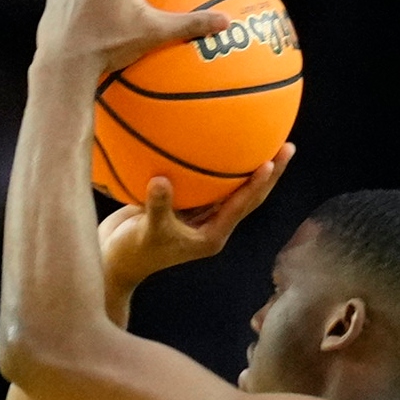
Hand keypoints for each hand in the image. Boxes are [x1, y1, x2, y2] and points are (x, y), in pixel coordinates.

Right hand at [102, 143, 291, 262]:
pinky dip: (214, 165)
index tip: (270, 164)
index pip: (241, 207)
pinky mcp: (184, 206)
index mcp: (211, 236)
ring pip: (231, 188)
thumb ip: (157, 206)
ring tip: (264, 138)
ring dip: (248, 166)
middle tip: (287, 146)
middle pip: (248, 196)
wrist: (113, 261)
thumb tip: (161, 179)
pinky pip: (205, 182)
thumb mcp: (145, 231)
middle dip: (270, 173)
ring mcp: (199, 215)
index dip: (257, 186)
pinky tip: (216, 140)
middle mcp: (211, 225)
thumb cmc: (131, 254)